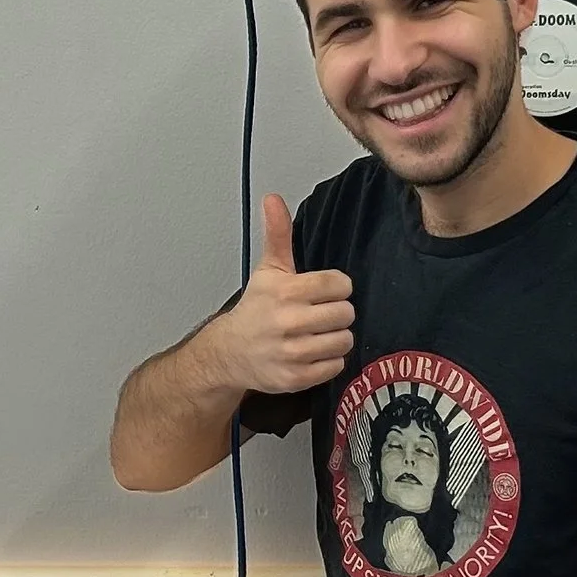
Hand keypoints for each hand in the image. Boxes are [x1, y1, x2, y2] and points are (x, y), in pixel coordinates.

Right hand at [201, 196, 355, 395]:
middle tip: (322, 313)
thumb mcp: (268, 269)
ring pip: (344, 341)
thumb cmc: (256, 309)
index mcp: (286, 291)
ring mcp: (292, 353)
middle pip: (346, 313)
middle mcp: (289, 322)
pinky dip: (329, 360)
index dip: (336, 287)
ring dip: (336, 337)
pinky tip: (313, 351)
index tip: (324, 291)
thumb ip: (278, 233)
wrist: (230, 352)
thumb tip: (273, 198)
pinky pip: (336, 366)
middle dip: (338, 312)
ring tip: (318, 332)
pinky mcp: (296, 378)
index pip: (339, 284)